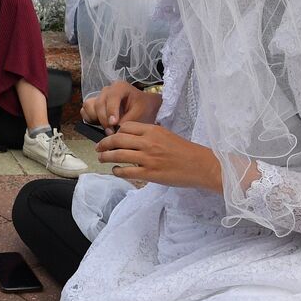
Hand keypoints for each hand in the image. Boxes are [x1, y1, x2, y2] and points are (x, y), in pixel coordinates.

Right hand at [81, 80, 159, 131]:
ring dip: (95, 119)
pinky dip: (90, 119)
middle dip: (104, 120)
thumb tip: (115, 132)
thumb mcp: (139, 114)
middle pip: (99, 104)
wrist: (144, 107)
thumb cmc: (143, 108)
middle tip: (112, 132)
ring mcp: (99, 96)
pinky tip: (100, 124)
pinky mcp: (94, 105)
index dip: (111, 111)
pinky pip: (85, 111)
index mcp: (120, 87)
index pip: (111, 97)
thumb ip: (126, 121)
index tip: (114, 123)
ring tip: (107, 128)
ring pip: (89, 106)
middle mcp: (107, 90)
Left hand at [96, 121, 220, 189]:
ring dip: (106, 156)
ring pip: (118, 155)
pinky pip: (126, 171)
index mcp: (153, 131)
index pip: (126, 127)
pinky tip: (115, 170)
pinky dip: (117, 170)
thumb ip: (150, 135)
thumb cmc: (186, 151)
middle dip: (104, 143)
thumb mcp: (167, 135)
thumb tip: (133, 138)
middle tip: (98, 147)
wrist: (201, 165)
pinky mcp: (150, 174)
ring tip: (101, 158)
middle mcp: (148, 142)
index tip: (111, 137)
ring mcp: (148, 158)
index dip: (115, 132)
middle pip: (117, 139)